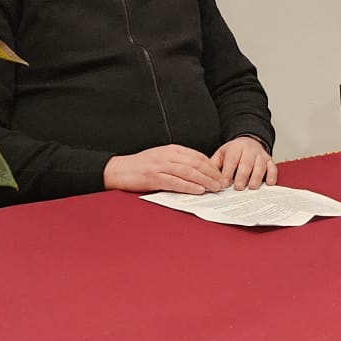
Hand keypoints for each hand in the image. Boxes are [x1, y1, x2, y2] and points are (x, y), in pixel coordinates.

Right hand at [104, 145, 223, 193]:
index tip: (220, 174)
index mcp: (171, 149)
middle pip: (196, 163)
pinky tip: (199, 190)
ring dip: (204, 180)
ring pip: (188, 172)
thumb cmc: (140, 167)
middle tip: (222, 183)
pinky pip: (176, 182)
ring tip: (215, 188)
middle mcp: (167, 155)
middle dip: (211, 174)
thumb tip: (197, 172)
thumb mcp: (161, 158)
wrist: (118, 170)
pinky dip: (189, 186)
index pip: (197, 156)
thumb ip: (177, 162)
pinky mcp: (154, 177)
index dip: (211, 166)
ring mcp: (160, 166)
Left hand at [213, 136, 276, 189]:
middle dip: (242, 176)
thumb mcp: (221, 154)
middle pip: (246, 163)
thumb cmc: (234, 152)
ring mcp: (260, 155)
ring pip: (260, 166)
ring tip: (252, 187)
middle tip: (238, 188)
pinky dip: (272, 176)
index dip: (227, 173)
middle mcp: (249, 150)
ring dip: (256, 177)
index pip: (231, 160)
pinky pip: (273, 168)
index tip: (224, 184)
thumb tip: (207, 179)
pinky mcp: (269, 160)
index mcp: (235, 148)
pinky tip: (269, 184)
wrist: (248, 142)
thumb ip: (214, 166)